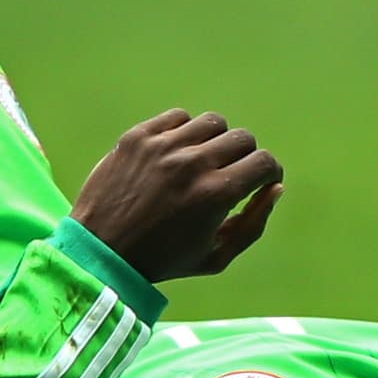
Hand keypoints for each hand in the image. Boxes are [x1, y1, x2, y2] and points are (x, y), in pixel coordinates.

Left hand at [70, 109, 283, 282]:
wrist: (101, 251)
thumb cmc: (163, 260)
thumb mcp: (216, 257)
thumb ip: (254, 224)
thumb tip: (276, 187)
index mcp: (215, 195)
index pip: (264, 162)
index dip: (269, 173)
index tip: (260, 182)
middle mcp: (192, 164)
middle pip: (242, 138)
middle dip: (245, 157)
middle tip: (230, 175)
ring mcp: (162, 146)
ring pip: (212, 122)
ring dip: (216, 141)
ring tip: (203, 161)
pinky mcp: (138, 136)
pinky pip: (178, 117)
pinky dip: (184, 132)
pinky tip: (176, 154)